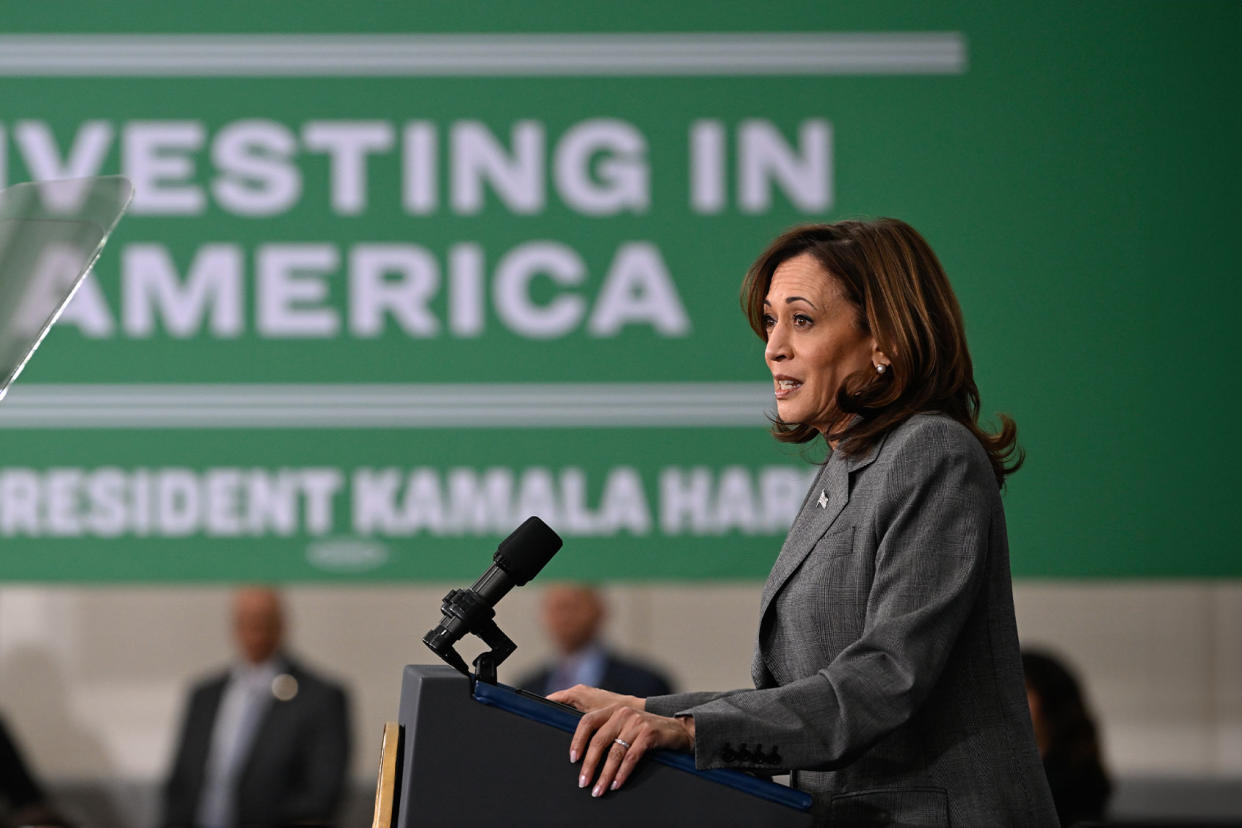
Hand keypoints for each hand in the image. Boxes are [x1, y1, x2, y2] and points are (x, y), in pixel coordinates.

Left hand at [552, 688, 694, 797]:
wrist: (678, 729)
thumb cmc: (646, 731)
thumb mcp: (625, 725)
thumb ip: (608, 731)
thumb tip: (584, 755)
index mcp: (612, 709)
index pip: (587, 721)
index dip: (577, 740)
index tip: (573, 759)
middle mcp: (622, 713)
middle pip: (598, 740)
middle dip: (589, 765)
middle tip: (583, 782)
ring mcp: (636, 722)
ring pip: (614, 752)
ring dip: (605, 774)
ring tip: (598, 789)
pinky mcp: (649, 733)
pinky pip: (631, 757)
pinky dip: (622, 773)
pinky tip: (616, 784)